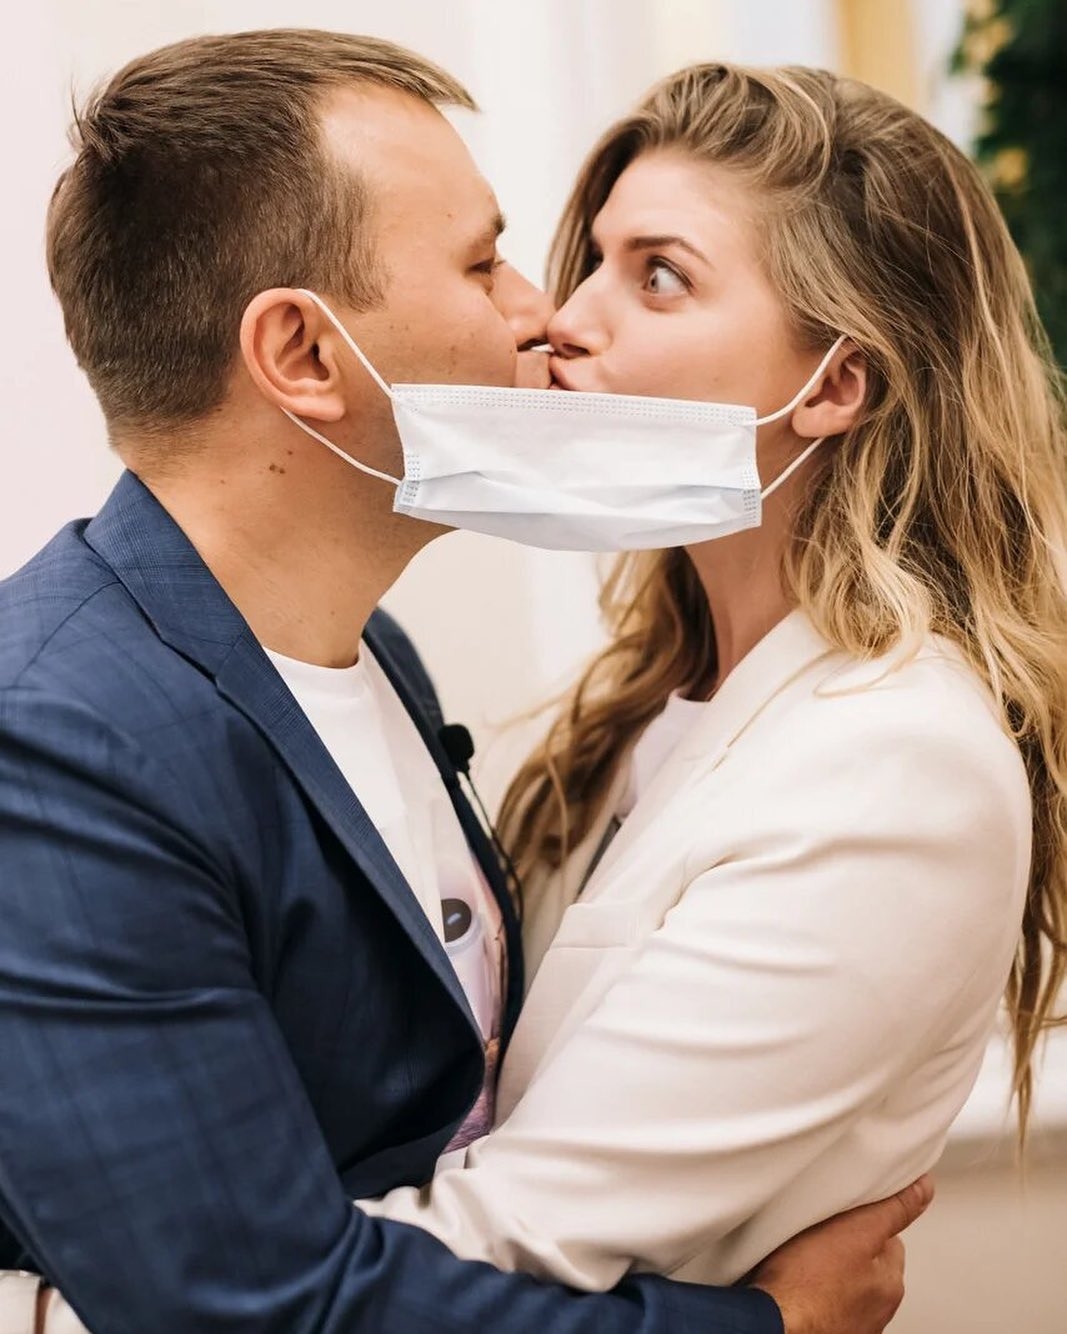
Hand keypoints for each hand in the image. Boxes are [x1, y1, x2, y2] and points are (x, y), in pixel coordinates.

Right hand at [748, 1175, 933, 1333]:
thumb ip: (893, 1210)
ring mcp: (852, 1322)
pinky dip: (815, 1287)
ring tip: (805, 1256)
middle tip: (821, 1231)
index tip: (845, 1211)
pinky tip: (796, 1279)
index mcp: (891, 1283)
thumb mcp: (855, 1231)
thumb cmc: (806, 1285)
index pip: (890, 1237)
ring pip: (846, 1279)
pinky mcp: (827, 1326)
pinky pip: (825, 1296)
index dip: (865, 1218)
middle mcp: (878, 1309)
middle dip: (849, 1244)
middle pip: (868, 1260)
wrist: (774, 1324)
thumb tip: (922, 1189)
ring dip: (831, 1267)